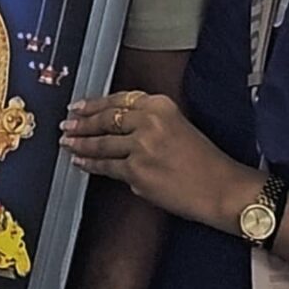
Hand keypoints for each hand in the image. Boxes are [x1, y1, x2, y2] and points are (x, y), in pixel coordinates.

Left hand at [62, 90, 256, 230]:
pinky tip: (80, 162)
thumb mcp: (179, 126)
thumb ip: (150, 122)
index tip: (80, 106)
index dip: (95, 103)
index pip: (119, 100)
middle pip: (106, 119)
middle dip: (82, 122)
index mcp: (161, 105)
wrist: (221, 188)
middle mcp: (150, 121)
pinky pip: (106, 167)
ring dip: (80, 143)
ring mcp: (141, 147)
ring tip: (67, 142)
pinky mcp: (136, 172)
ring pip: (101, 143)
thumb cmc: (205, 162)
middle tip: (67, 123)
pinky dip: (90, 165)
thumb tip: (117, 128)